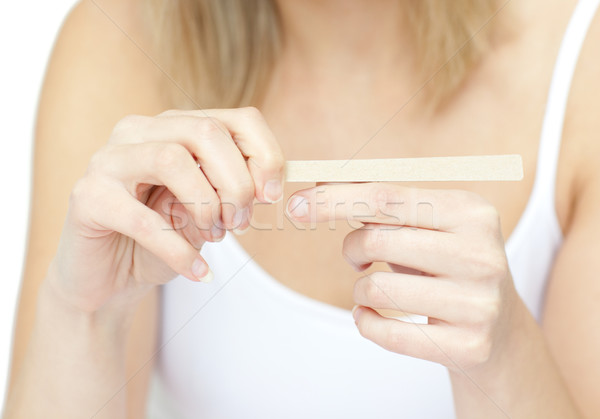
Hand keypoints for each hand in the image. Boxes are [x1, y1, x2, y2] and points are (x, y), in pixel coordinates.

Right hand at [49, 107, 283, 312]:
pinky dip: (180, 251)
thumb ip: (233, 191)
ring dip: (206, 207)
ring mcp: (108, 160)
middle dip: (237, 183)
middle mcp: (138, 131)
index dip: (265, 155)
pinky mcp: (87, 198)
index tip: (272, 195)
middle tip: (239, 223)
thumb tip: (267, 186)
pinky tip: (198, 271)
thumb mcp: (208, 212)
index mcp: (175, 127)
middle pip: (206, 133)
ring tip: (215, 238)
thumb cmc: (161, 238)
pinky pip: (143, 220)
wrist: (107, 278)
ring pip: (171, 160)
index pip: (236, 119)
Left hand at [286, 183, 519, 370]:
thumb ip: (379, 202)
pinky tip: (371, 317)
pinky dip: (365, 323)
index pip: (386, 198)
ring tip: (373, 289)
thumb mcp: (425, 226)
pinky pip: (387, 333)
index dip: (334, 200)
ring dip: (360, 290)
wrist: (501, 329)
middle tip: (357, 259)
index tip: (296, 207)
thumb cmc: (446, 266)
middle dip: (351, 249)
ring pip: (377, 290)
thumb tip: (319, 183)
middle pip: (377, 240)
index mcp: (470, 212)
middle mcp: (481, 254)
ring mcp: (479, 303)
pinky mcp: (469, 345)